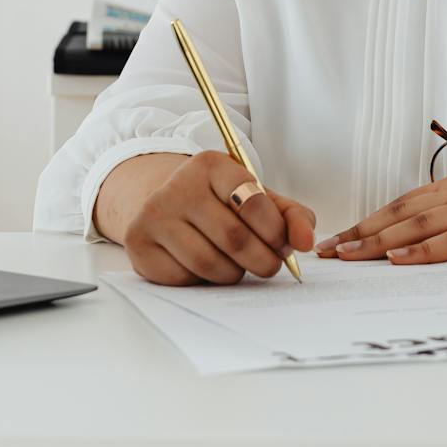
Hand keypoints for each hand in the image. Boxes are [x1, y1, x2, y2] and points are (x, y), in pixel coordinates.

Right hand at [122, 151, 316, 285]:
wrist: (166, 205)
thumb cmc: (220, 204)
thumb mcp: (258, 198)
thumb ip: (291, 216)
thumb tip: (306, 242)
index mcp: (211, 165)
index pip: (253, 202)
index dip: (276, 232)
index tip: (284, 245)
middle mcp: (178, 186)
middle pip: (234, 239)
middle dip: (263, 261)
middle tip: (269, 265)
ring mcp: (154, 215)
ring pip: (210, 264)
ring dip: (234, 274)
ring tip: (238, 264)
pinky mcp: (139, 245)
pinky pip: (185, 278)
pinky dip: (204, 281)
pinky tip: (206, 266)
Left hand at [314, 169, 446, 264]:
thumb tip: (428, 236)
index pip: (403, 203)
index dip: (368, 221)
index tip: (340, 238)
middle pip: (401, 213)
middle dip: (361, 233)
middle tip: (328, 251)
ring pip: (418, 226)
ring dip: (379, 243)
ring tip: (349, 257)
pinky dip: (423, 251)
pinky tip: (400, 261)